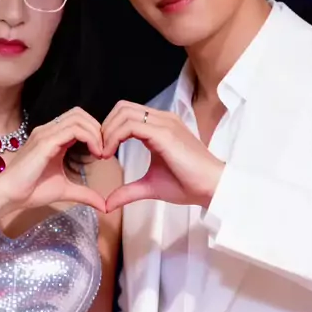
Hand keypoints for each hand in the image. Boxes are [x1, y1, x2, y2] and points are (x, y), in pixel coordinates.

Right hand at [0, 107, 105, 212]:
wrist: (9, 195)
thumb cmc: (31, 191)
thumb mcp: (65, 190)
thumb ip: (85, 193)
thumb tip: (104, 205)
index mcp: (52, 138)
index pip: (78, 121)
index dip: (95, 132)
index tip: (103, 153)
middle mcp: (48, 131)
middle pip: (79, 114)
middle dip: (98, 129)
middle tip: (105, 150)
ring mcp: (45, 134)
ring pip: (78, 118)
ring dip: (96, 133)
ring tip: (101, 153)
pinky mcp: (45, 142)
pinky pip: (74, 130)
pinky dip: (90, 138)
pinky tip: (95, 154)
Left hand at [101, 101, 223, 211]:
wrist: (212, 187)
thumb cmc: (188, 184)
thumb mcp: (150, 186)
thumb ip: (128, 191)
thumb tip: (108, 204)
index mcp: (160, 127)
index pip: (126, 114)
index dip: (109, 130)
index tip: (102, 152)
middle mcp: (163, 119)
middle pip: (122, 108)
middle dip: (105, 127)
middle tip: (99, 151)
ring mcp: (165, 124)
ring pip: (124, 113)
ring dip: (107, 132)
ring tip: (103, 154)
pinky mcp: (164, 133)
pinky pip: (131, 125)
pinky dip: (114, 137)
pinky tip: (109, 155)